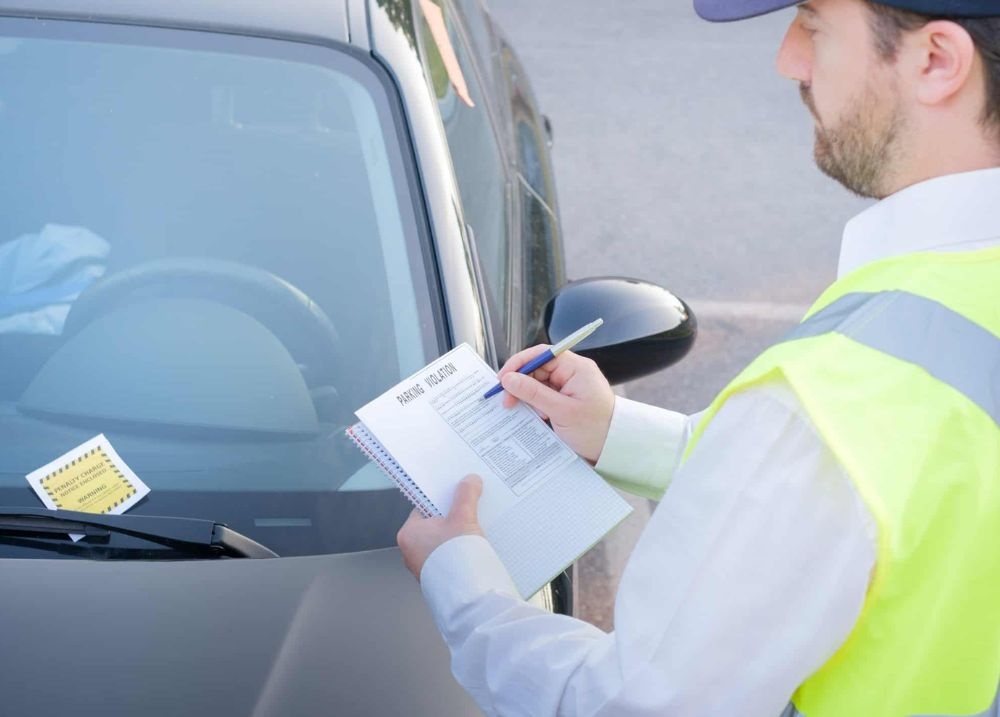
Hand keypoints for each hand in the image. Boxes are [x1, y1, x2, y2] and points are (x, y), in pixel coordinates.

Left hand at [397, 474, 483, 579]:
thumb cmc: (456, 558)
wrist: (467, 596)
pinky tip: (474, 548)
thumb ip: (465, 496)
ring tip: (475, 529)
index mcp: (408, 533)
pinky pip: (447, 557)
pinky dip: (458, 551)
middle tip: (468, 509)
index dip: (441, 498)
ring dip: (456, 535)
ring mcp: (423, 566)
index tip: (456, 493)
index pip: (423, 507)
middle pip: (434, 524)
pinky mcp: (437, 577)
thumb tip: (470, 481)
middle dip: (452, 517)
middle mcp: (410, 551)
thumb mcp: (462, 518)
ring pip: (441, 541)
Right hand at [497, 346, 613, 462]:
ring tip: (521, 411)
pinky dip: (535, 404)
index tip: (503, 378)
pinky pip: (544, 396)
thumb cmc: (595, 429)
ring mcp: (569, 386)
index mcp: (576, 368)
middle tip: (507, 401)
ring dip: (527, 396)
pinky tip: (531, 415)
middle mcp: (573, 372)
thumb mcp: (561, 411)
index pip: (542, 354)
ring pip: (538, 384)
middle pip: (537, 369)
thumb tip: (509, 379)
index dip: (520, 363)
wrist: (614, 447)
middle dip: (520, 384)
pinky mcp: (566, 399)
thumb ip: (534, 393)